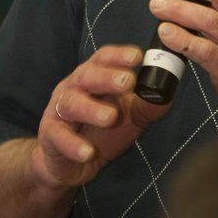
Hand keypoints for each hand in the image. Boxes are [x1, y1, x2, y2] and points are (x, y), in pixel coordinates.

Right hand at [31, 45, 167, 189]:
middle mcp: (74, 86)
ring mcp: (59, 110)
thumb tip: (168, 95)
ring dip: (92, 109)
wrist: (70, 162)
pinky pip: (59, 137)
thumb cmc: (103, 130)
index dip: (119, 55)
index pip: (104, 57)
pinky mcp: (50, 135)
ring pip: (72, 104)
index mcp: (94, 75)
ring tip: (111, 118)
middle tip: (127, 81)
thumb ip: (147, 104)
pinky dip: (73, 145)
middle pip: (88, 76)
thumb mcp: (130, 116)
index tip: (138, 56)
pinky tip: (88, 152)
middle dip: (107, 77)